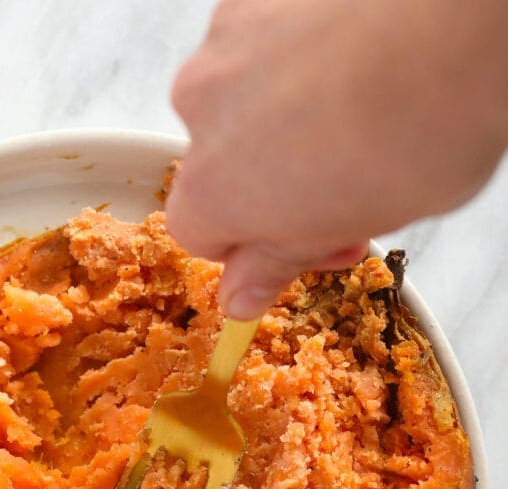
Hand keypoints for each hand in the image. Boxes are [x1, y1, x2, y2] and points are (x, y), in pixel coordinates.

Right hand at [167, 0, 507, 317]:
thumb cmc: (414, 132)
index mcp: (213, 191)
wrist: (456, 24)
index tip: (302, 244)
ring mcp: (227, 42)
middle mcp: (201, 111)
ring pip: (241, 98)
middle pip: (219, 162)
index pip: (199, 237)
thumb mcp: (348, 227)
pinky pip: (263, 42)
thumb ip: (280, 260)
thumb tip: (239, 294)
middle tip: (343, 187)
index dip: (254, 247)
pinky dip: (298, 60)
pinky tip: (354, 65)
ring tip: (356, 117)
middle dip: (272, 179)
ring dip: (285, 118)